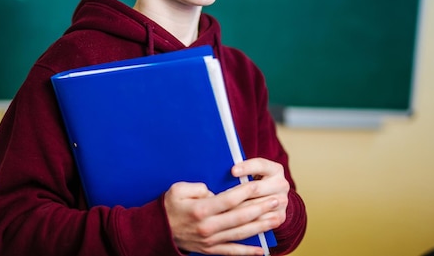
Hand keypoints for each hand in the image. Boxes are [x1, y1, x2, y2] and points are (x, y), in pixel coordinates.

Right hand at [163, 158, 288, 254]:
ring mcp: (210, 241)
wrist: (156, 231)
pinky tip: (262, 250)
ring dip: (261, 226)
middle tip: (277, 200)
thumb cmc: (168, 207)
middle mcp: (207, 227)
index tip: (259, 185)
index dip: (245, 192)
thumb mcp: (177, 189)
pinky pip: (232, 252)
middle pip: (240, 216)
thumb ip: (197, 187)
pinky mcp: (210, 250)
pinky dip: (248, 252)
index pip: (228, 200)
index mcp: (200, 210)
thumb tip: (213, 190)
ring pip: (241, 233)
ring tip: (277, 218)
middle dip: (261, 207)